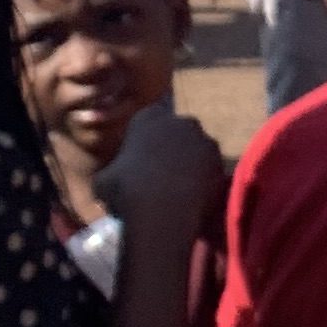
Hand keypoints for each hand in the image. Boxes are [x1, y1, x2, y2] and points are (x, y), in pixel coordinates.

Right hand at [95, 105, 224, 241]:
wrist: (161, 209)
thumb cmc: (125, 189)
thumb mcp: (104, 180)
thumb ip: (112, 171)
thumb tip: (111, 180)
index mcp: (149, 117)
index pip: (148, 122)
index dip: (144, 141)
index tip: (141, 160)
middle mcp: (181, 121)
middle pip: (177, 132)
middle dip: (173, 148)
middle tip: (163, 174)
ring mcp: (205, 138)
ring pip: (197, 149)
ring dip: (191, 163)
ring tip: (181, 189)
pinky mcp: (222, 161)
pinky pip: (211, 168)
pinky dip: (206, 179)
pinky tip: (196, 197)